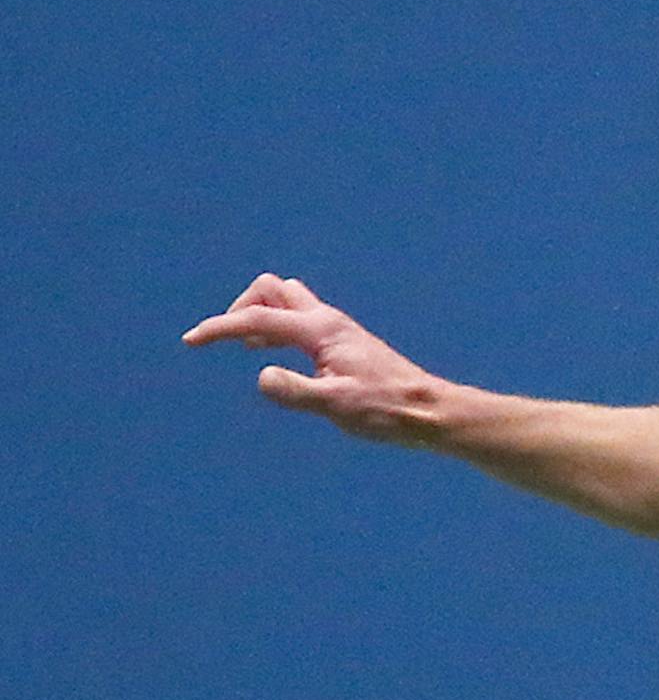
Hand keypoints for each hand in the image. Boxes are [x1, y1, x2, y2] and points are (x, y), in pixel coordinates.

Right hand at [183, 275, 439, 441]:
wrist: (426, 410)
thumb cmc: (386, 411)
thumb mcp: (336, 406)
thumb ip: (297, 391)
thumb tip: (262, 376)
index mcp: (320, 330)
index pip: (257, 318)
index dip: (219, 328)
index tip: (190, 341)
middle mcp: (327, 320)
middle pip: (271, 289)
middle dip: (241, 307)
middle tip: (228, 341)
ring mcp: (336, 328)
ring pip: (287, 299)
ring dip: (260, 313)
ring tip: (249, 345)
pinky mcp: (342, 341)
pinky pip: (299, 318)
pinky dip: (277, 325)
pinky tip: (276, 353)